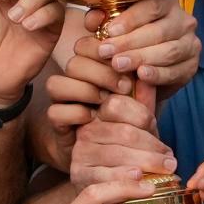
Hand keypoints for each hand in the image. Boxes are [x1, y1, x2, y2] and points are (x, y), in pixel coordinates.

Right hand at [43, 43, 154, 171]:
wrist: (107, 158)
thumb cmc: (126, 123)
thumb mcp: (139, 103)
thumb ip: (142, 88)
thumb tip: (148, 70)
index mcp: (92, 68)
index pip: (85, 45)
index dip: (100, 47)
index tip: (125, 61)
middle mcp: (73, 82)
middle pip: (73, 62)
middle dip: (100, 72)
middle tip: (123, 86)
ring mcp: (62, 102)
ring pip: (56, 84)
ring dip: (84, 90)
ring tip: (105, 102)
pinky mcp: (57, 124)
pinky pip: (55, 112)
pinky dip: (75, 113)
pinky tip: (93, 119)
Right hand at [67, 95, 175, 190]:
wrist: (107, 188)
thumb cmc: (128, 154)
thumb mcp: (137, 128)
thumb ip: (142, 104)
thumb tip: (146, 74)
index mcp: (98, 113)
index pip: (119, 105)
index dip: (142, 116)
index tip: (157, 129)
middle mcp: (86, 130)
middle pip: (124, 133)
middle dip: (152, 146)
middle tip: (172, 159)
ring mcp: (81, 153)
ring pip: (118, 154)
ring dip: (147, 163)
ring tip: (166, 170)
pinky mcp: (79, 175)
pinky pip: (106, 177)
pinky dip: (127, 180)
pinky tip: (142, 180)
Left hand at [83, 0, 198, 97]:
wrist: (145, 68)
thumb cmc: (128, 38)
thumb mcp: (114, 25)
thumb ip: (102, 19)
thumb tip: (93, 19)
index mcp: (165, 0)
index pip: (152, 5)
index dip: (131, 18)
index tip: (110, 31)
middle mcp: (183, 19)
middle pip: (158, 30)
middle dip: (130, 42)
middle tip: (106, 52)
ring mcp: (190, 42)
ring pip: (168, 50)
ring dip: (141, 58)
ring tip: (118, 65)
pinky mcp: (192, 65)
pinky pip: (176, 70)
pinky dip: (158, 74)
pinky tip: (141, 76)